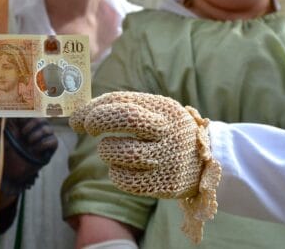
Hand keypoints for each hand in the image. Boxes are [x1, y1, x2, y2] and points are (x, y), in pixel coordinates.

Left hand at [0, 117, 57, 232]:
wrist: (11, 173)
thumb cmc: (6, 154)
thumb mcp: (5, 136)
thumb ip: (9, 122)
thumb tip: (11, 110)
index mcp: (26, 125)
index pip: (33, 112)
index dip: (28, 114)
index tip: (20, 119)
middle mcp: (36, 131)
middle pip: (43, 117)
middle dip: (33, 122)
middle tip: (23, 133)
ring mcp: (44, 140)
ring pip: (49, 128)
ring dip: (37, 134)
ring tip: (28, 142)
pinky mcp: (49, 151)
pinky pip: (53, 141)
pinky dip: (44, 143)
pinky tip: (34, 150)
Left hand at [69, 91, 216, 199]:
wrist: (208, 162)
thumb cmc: (166, 133)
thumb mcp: (154, 114)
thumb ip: (122, 110)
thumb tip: (79, 115)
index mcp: (163, 108)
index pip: (122, 100)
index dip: (93, 108)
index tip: (77, 118)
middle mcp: (167, 130)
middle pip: (125, 117)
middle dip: (98, 120)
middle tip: (88, 127)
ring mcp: (168, 157)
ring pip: (120, 152)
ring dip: (107, 151)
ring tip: (112, 150)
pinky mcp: (167, 183)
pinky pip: (126, 180)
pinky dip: (116, 173)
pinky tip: (122, 169)